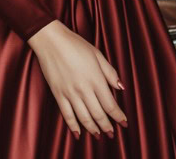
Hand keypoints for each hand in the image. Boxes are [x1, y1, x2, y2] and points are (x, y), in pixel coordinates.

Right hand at [27, 19, 127, 138]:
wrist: (51, 41)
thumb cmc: (75, 44)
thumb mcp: (97, 54)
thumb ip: (109, 72)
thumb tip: (120, 87)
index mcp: (96, 78)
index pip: (110, 104)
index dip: (118, 116)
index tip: (124, 122)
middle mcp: (84, 89)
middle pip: (99, 114)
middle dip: (107, 126)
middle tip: (112, 133)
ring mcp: (70, 93)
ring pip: (84, 118)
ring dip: (93, 129)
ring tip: (99, 135)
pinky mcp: (58, 94)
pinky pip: (67, 115)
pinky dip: (73, 126)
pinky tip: (78, 133)